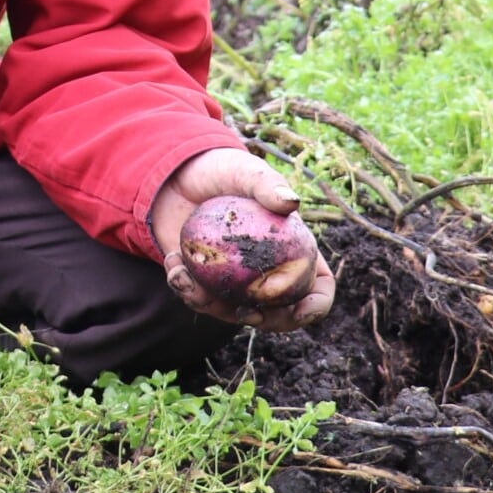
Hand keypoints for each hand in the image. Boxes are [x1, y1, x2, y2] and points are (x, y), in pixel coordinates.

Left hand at [150, 147, 334, 330]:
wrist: (176, 175)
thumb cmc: (221, 170)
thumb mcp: (245, 170)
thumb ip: (266, 184)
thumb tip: (291, 203)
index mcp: (294, 249)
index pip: (318, 286)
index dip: (316, 305)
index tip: (301, 309)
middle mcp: (268, 272)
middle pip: (281, 315)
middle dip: (266, 322)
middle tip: (245, 312)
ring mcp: (236, 282)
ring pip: (234, 313)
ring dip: (213, 307)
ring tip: (190, 283)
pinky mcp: (203, 282)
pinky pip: (199, 299)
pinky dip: (185, 289)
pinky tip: (173, 266)